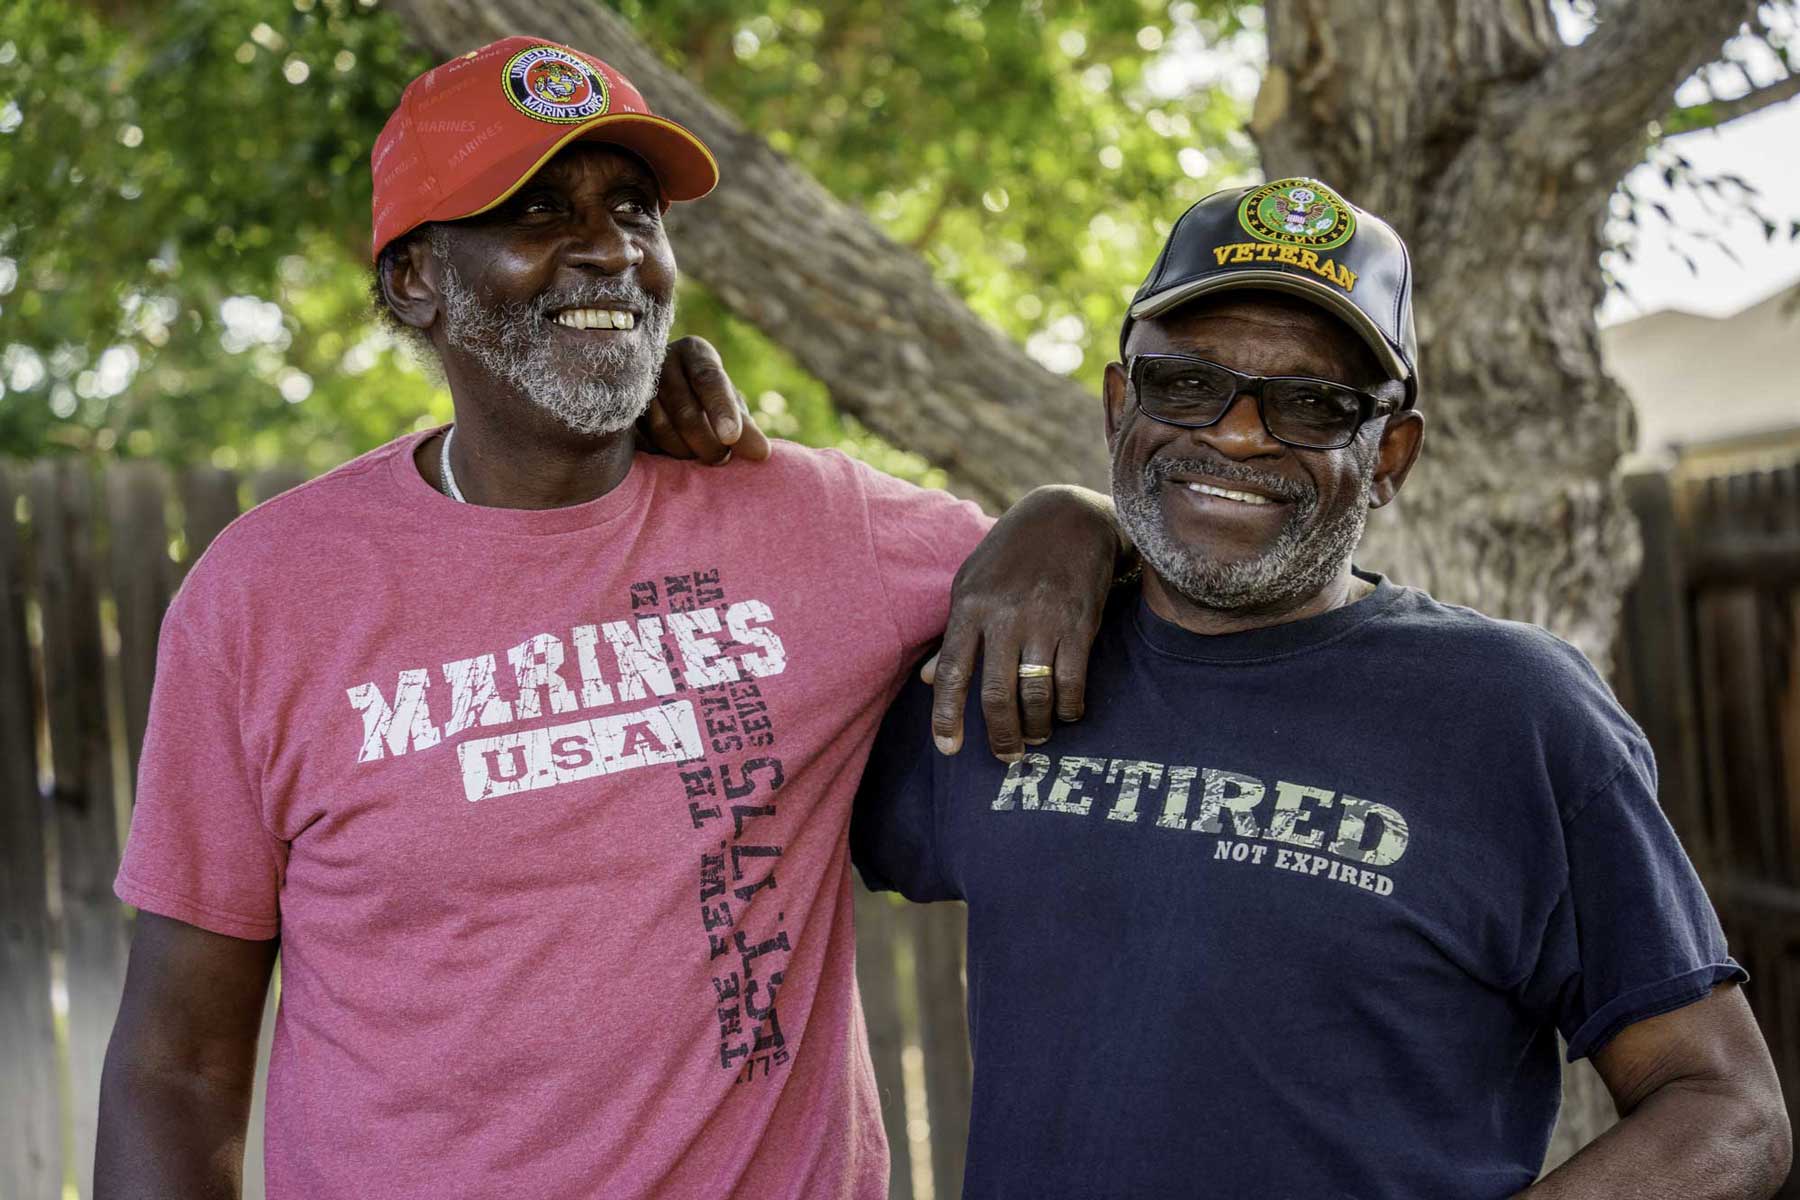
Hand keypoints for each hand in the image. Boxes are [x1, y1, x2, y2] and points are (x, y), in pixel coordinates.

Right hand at [639, 336, 772, 464]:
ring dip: (685, 451)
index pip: (708, 378)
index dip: (721, 408)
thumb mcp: (730, 408)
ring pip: (661, 427)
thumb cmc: (708, 403)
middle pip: (685, 408)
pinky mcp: (621, 410)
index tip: (732, 437)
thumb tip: (762, 454)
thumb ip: (746, 428)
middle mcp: (662, 360)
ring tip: (700, 458)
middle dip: (707, 442)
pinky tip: (673, 455)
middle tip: (721, 460)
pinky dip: (661, 453)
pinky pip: (642, 440)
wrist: (668, 400)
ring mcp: (636, 384)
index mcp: (695, 352)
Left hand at [927, 486, 1123, 760]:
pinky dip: (1068, 707)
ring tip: (1035, 739)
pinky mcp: (1079, 624)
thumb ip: (952, 633)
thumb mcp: (971, 583)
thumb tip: (925, 680)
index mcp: (969, 606)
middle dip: (1000, 735)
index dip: (946, 716)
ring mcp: (1043, 621)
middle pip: (994, 694)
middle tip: (1006, 757)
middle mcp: (1004, 616)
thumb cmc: (1012, 554)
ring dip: (1035, 727)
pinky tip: (1065, 714)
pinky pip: (1071, 681)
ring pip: (1035, 694)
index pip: (949, 672)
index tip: (948, 749)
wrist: (1069, 517)